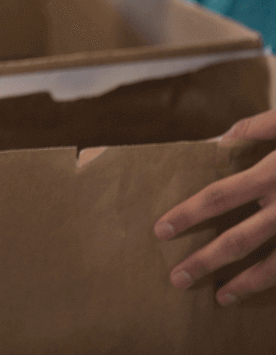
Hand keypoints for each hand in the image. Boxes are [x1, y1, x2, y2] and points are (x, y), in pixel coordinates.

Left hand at [154, 110, 275, 305]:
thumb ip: (256, 127)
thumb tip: (221, 139)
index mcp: (273, 174)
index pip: (219, 197)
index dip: (188, 214)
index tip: (161, 230)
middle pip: (239, 239)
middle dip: (206, 261)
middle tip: (177, 278)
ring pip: (274, 265)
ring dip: (245, 284)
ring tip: (221, 297)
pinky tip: (262, 290)